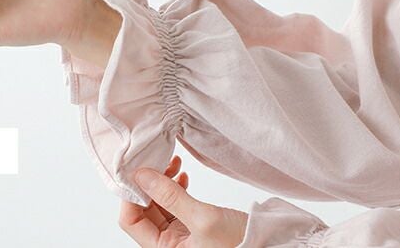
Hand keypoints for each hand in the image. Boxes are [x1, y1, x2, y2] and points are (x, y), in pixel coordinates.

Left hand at [119, 164, 248, 247]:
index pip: (131, 221)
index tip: (137, 170)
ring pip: (158, 204)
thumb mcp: (202, 218)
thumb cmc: (239, 245)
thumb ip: (170, 196)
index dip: (130, 195)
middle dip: (148, 183)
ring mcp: (180, 235)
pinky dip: (175, 187)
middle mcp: (169, 244)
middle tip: (155, 160)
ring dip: (162, 182)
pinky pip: (174, 204)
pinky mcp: (192, 226)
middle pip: (143, 210)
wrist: (269, 246)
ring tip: (173, 164)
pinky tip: (183, 175)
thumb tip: (141, 175)